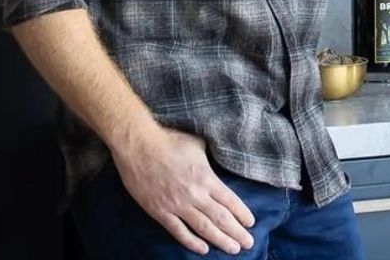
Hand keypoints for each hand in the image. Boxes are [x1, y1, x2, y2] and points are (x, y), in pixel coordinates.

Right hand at [112, 125, 255, 255]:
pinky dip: (191, 242)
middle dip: (236, 232)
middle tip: (248, 243)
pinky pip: (178, 231)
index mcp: (206, 177)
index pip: (230, 201)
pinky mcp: (159, 211)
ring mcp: (177, 205)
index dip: (242, 214)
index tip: (251, 223)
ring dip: (220, 240)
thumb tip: (223, 153)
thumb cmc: (170, 140)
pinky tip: (203, 250)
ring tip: (233, 249)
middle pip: (220, 218)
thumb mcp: (199, 143)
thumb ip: (211, 156)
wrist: (138, 146)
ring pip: (203, 227)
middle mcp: (195, 194)